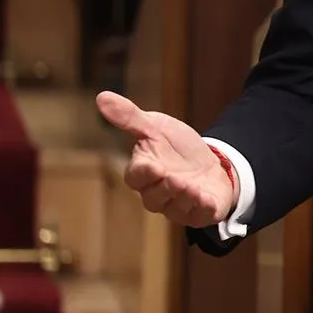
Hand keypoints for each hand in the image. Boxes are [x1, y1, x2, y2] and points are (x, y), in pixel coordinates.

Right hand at [97, 91, 237, 228]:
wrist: (212, 162)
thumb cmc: (178, 147)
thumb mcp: (157, 127)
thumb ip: (130, 117)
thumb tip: (101, 97)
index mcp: (144, 171)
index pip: (136, 177)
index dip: (143, 173)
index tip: (152, 166)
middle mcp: (157, 193)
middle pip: (153, 197)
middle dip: (164, 188)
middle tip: (174, 178)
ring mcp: (178, 205)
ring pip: (174, 208)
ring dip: (184, 197)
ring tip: (191, 186)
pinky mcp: (199, 213)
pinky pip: (198, 216)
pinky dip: (203, 208)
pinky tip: (207, 199)